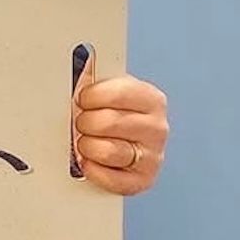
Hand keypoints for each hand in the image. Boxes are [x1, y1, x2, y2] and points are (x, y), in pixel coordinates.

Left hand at [73, 69, 168, 195]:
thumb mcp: (107, 92)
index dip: (93, 96)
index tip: (83, 99)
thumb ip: (96, 78)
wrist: (125, 149)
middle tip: (82, 124)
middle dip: (85, 123)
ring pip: (108, 151)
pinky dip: (94, 171)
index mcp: (152, 100)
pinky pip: (111, 179)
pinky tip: (91, 162)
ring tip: (86, 142)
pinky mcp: (143, 181)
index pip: (121, 93)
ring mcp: (153, 156)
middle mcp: (157, 128)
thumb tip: (84, 58)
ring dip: (87, 147)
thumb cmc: (112, 117)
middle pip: (110, 122)